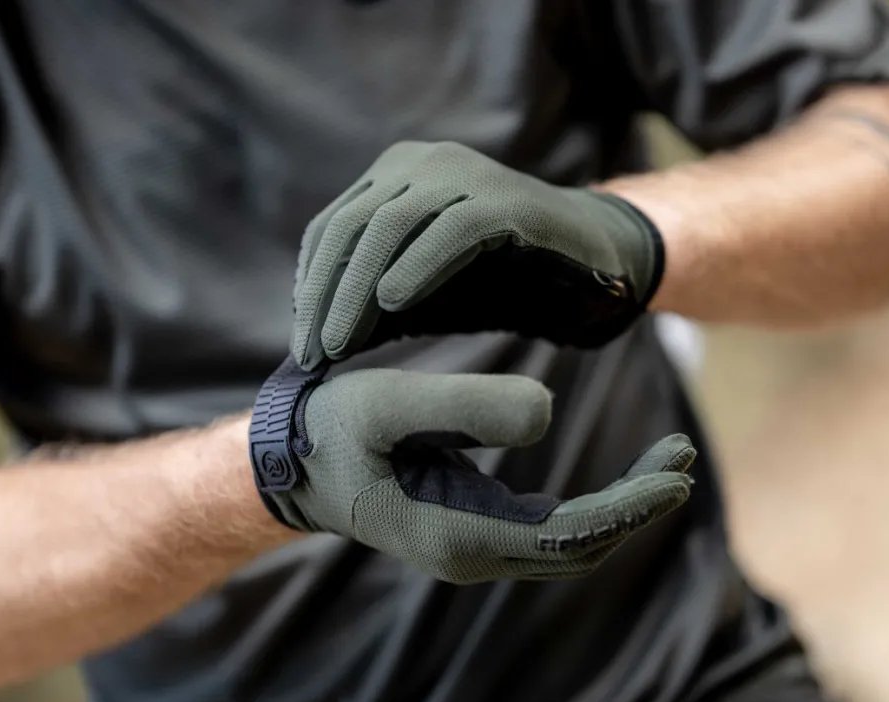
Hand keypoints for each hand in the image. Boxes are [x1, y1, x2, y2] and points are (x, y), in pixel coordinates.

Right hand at [249, 359, 693, 583]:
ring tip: (669, 461)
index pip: (569, 534)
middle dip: (638, 507)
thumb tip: (549, 412)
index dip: (629, 506)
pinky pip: (548, 530)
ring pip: (569, 543)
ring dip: (622, 509)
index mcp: (457, 534)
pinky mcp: (472, 528)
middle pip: (580, 547)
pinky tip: (620, 477)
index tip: (678, 469)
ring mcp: (473, 547)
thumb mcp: (387, 402)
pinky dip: (593, 507)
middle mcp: (472, 554)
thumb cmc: (331, 429)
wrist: (288, 464)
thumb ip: (466, 404)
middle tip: (685, 456)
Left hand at [291, 141, 664, 369]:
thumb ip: (373, 304)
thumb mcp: (423, 291)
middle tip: (311, 353)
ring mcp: (465, 173)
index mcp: (396, 174)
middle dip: (326, 294)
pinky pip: (451, 228)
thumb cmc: (497, 282)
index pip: (334, 227)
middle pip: (353, 226)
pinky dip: (417, 265)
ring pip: (391, 224)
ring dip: (357, 289)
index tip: (301, 339)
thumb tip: (312, 341)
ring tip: (339, 343)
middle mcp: (424, 162)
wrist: (587, 266)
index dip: (311, 284)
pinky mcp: (506, 198)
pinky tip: (393, 302)